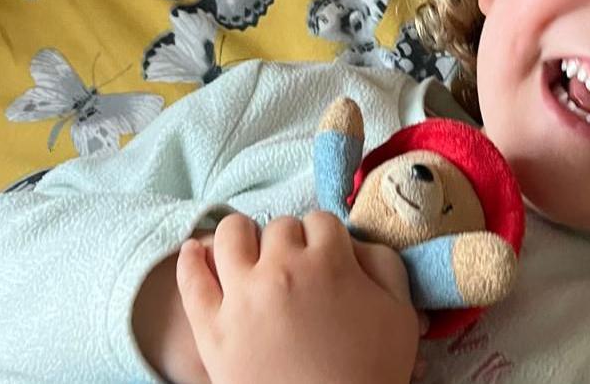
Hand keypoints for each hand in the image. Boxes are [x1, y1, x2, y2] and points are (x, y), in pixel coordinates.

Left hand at [177, 211, 421, 383]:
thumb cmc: (371, 370)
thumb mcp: (400, 311)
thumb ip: (383, 263)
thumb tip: (354, 242)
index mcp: (329, 262)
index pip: (321, 221)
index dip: (326, 237)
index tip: (327, 256)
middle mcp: (281, 269)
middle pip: (279, 227)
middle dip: (291, 241)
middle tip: (297, 267)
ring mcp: (241, 297)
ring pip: (230, 236)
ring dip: (243, 236)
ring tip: (249, 252)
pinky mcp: (212, 328)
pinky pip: (190, 279)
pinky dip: (190, 259)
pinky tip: (194, 252)